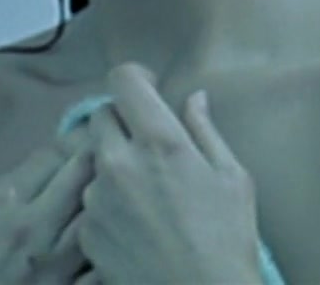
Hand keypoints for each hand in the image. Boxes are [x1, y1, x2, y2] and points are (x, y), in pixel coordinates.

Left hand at [70, 63, 263, 284]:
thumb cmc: (228, 241)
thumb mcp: (233, 179)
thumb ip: (205, 131)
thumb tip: (193, 99)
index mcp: (159, 142)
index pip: (123, 80)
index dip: (135, 79)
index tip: (148, 90)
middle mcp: (119, 162)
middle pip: (101, 116)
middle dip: (122, 120)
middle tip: (147, 142)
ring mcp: (96, 198)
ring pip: (93, 160)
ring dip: (113, 164)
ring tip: (146, 193)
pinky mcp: (86, 230)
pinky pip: (89, 200)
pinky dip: (107, 203)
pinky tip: (135, 224)